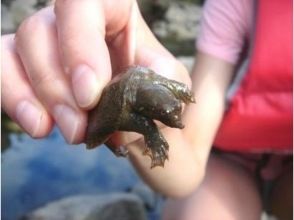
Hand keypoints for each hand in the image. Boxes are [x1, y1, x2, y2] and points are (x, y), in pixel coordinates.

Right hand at [1, 0, 189, 144]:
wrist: (148, 119)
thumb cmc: (158, 95)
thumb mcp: (172, 86)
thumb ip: (160, 84)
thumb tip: (132, 101)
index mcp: (115, 12)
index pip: (84, 2)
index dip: (80, 44)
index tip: (89, 94)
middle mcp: (76, 22)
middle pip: (43, 30)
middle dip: (58, 88)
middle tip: (79, 129)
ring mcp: (50, 43)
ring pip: (19, 48)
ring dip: (37, 96)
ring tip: (69, 133)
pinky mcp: (30, 67)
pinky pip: (4, 69)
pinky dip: (14, 99)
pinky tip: (39, 128)